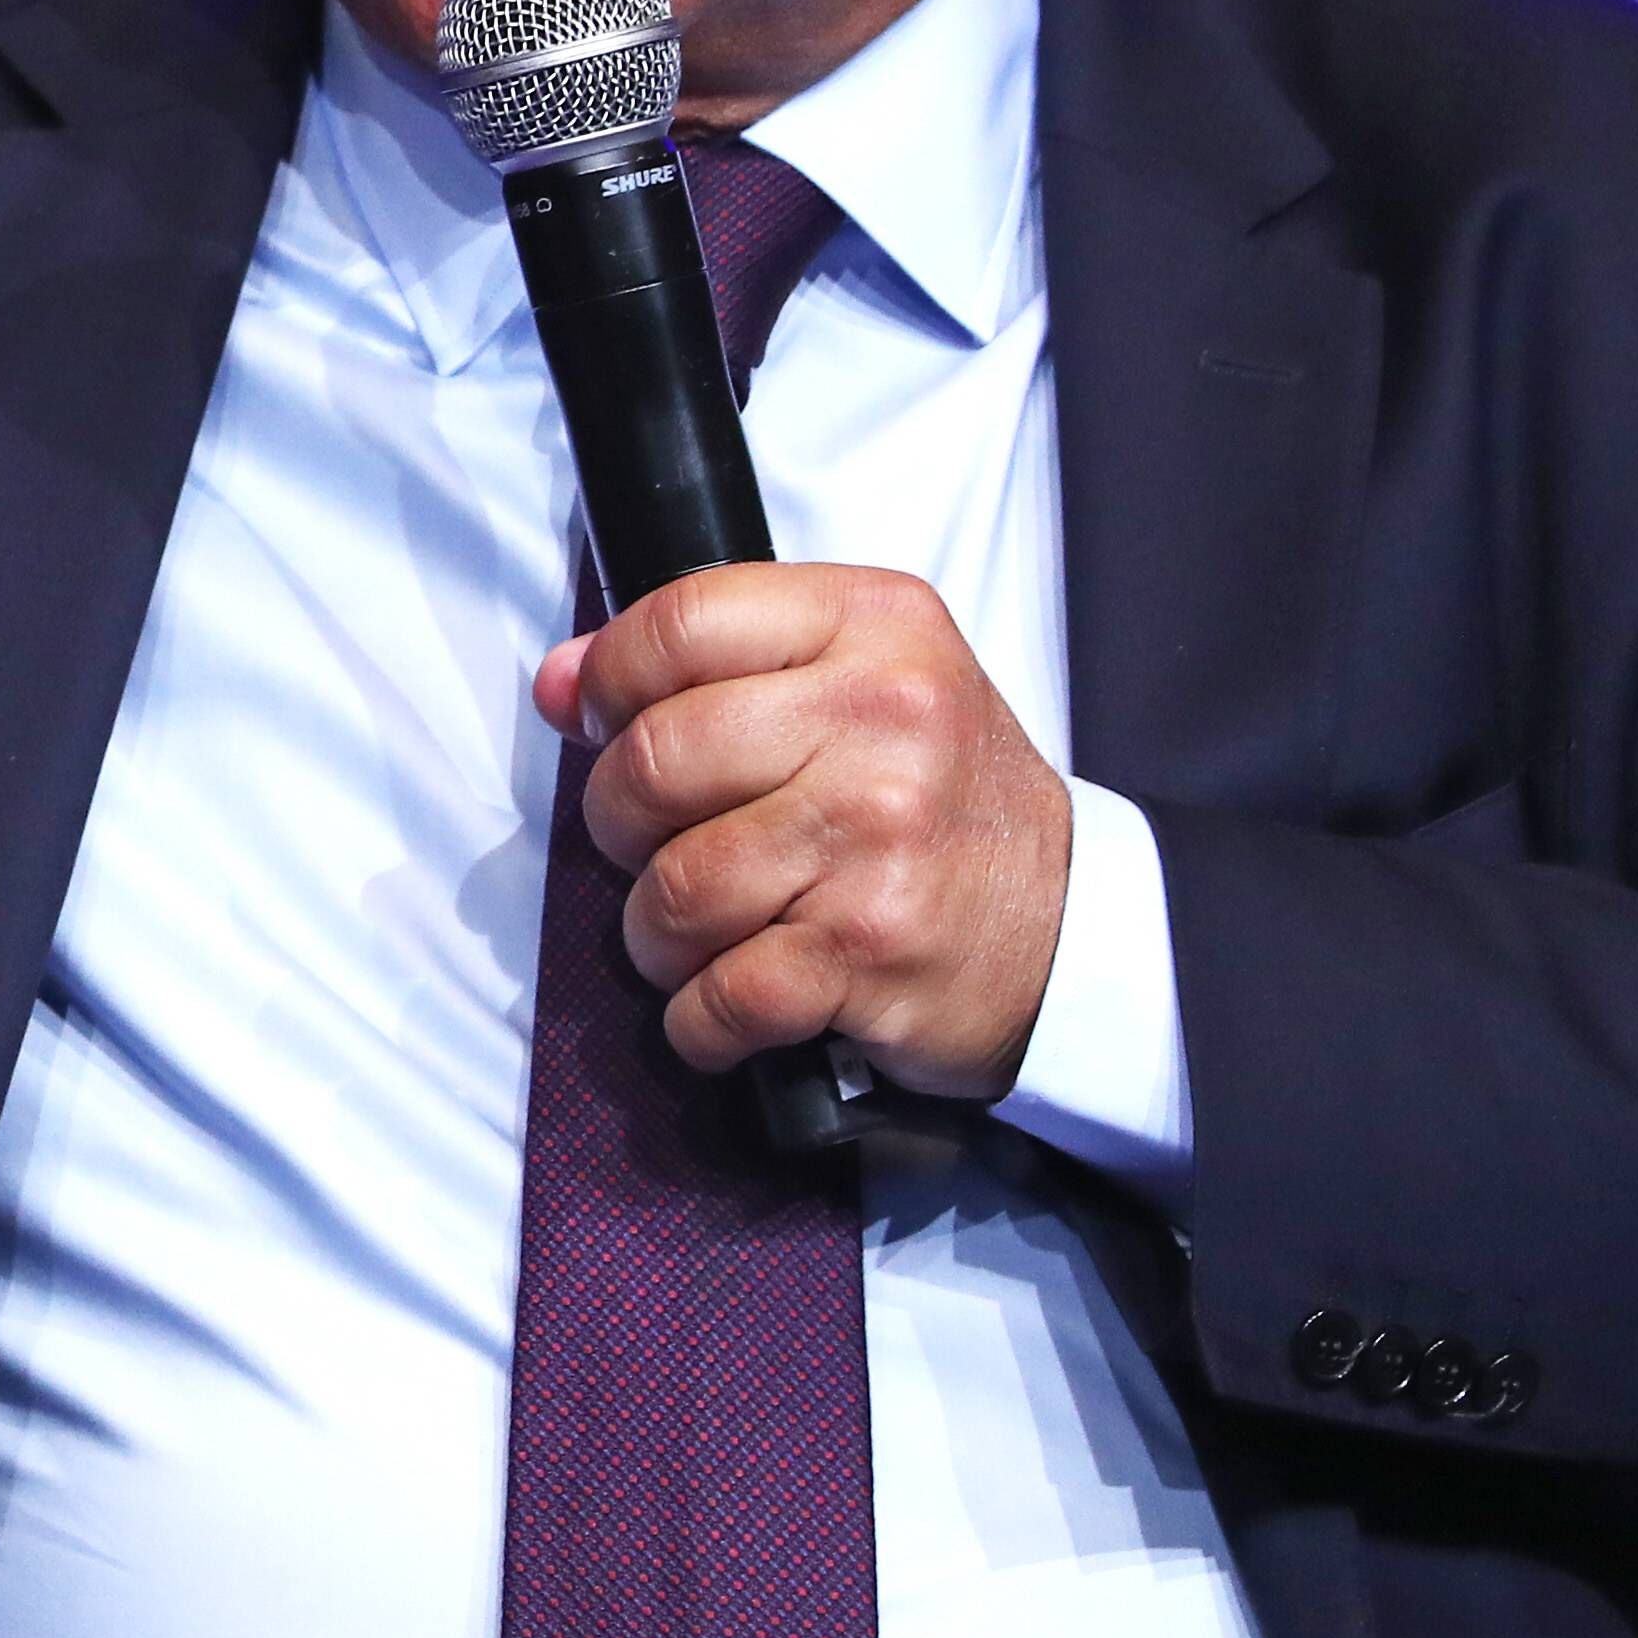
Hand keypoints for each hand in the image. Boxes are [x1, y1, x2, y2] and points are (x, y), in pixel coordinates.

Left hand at [536, 561, 1072, 1100]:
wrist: (1074, 930)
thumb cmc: (943, 800)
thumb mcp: (860, 678)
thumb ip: (713, 662)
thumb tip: (562, 683)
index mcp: (874, 626)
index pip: (681, 621)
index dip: (612, 679)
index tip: (602, 722)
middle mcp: (881, 720)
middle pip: (656, 760)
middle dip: (619, 821)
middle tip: (649, 843)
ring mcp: (878, 839)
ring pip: (673, 887)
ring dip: (657, 930)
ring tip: (698, 930)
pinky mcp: (871, 952)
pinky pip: (719, 993)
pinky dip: (699, 1017)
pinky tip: (724, 1004)